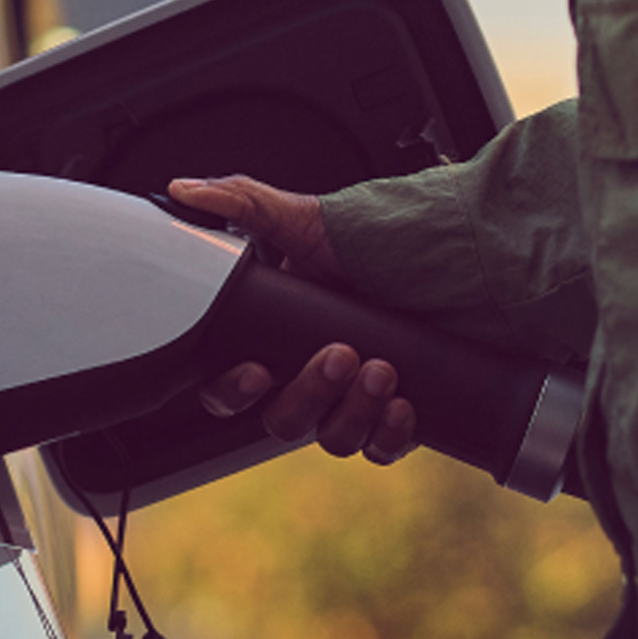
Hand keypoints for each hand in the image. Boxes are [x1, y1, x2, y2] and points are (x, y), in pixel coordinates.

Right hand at [168, 176, 415, 464]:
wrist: (452, 253)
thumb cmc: (369, 237)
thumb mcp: (302, 216)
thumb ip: (241, 202)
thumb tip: (185, 191)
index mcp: (273, 340)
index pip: (230, 387)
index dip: (233, 391)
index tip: (256, 372)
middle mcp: (307, 374)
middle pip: (282, 420)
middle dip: (308, 394)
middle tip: (339, 356)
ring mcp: (350, 398)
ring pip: (332, 439)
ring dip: (352, 413)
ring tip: (381, 369)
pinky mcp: (392, 413)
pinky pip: (380, 447)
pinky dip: (389, 434)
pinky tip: (404, 404)